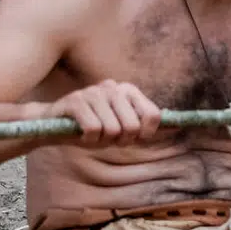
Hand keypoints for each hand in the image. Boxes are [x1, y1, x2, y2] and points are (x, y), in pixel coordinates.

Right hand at [45, 79, 162, 146]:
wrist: (52, 125)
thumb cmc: (90, 128)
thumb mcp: (120, 127)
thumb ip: (143, 125)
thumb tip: (178, 125)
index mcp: (128, 90)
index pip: (153, 115)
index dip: (144, 134)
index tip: (132, 138)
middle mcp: (113, 87)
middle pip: (132, 127)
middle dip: (120, 140)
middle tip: (106, 138)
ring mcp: (93, 92)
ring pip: (112, 130)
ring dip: (101, 142)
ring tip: (92, 135)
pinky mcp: (75, 101)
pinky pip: (93, 129)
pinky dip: (88, 139)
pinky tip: (80, 135)